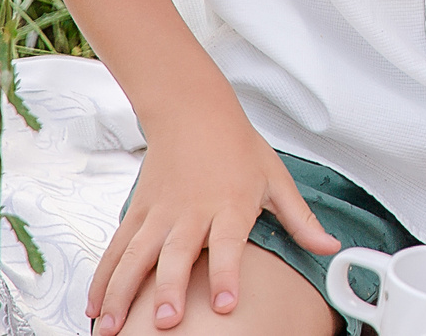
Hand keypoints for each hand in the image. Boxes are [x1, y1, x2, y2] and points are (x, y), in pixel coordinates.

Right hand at [90, 104, 335, 333]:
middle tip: (166, 322)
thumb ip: (300, 220)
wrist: (194, 112)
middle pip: (177, 255)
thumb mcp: (277, 179)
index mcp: (230, 205)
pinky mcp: (137, 212)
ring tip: (112, 327)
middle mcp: (192, 212)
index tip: (226, 305)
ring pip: (135, 257)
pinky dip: (103, 278)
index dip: (227, 275)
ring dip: (122, 293)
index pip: (229, 244)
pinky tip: (95, 306)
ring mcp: (159, 213)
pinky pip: (116, 249)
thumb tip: (330, 247)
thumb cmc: (238, 148)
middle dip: (170, 290)